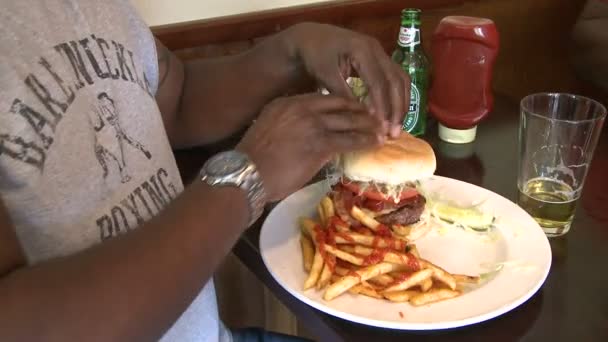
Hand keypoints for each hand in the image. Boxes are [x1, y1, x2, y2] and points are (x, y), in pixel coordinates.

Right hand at [237, 93, 385, 200]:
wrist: (247, 174)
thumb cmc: (254, 160)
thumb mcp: (270, 130)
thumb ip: (289, 124)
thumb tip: (307, 132)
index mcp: (288, 103)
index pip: (324, 98)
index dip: (344, 103)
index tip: (356, 109)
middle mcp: (302, 109)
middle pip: (341, 105)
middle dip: (361, 112)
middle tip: (376, 117)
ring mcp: (313, 125)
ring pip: (349, 121)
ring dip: (369, 126)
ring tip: (382, 130)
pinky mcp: (320, 144)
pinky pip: (350, 140)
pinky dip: (366, 141)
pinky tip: (376, 143)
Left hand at [283, 23, 409, 137]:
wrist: (311, 36)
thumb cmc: (315, 55)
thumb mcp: (325, 73)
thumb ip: (342, 92)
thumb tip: (360, 116)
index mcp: (362, 50)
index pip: (379, 82)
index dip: (382, 105)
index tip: (380, 126)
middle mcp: (377, 49)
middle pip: (396, 81)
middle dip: (397, 108)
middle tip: (393, 133)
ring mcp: (381, 53)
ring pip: (401, 79)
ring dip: (401, 104)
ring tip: (397, 127)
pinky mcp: (381, 59)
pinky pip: (397, 78)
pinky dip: (398, 96)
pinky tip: (394, 114)